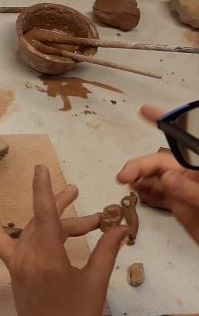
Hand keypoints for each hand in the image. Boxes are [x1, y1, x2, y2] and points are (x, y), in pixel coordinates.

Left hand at [0, 166, 126, 315]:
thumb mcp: (95, 283)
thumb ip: (105, 251)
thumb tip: (119, 226)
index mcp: (49, 260)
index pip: (44, 216)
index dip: (44, 191)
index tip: (41, 169)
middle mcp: (28, 257)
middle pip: (45, 222)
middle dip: (69, 212)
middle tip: (92, 210)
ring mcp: (17, 262)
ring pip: (33, 229)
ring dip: (52, 218)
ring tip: (75, 205)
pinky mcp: (12, 267)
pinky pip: (1, 240)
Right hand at [117, 104, 198, 241]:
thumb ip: (191, 191)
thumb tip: (166, 177)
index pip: (185, 139)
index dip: (166, 122)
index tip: (145, 111)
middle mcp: (192, 174)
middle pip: (162, 161)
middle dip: (141, 164)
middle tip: (126, 175)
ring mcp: (185, 189)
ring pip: (157, 176)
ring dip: (139, 176)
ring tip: (124, 180)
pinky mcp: (180, 205)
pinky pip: (158, 193)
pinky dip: (144, 190)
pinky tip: (133, 190)